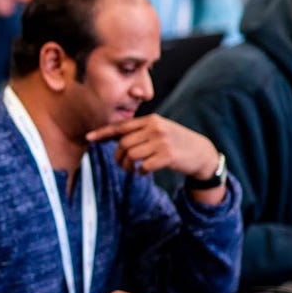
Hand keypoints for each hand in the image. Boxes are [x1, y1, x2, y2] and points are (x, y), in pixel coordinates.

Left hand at [86, 114, 219, 180]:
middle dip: (118, 157)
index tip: (89, 137)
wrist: (202, 153)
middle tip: (123, 164)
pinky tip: (144, 171)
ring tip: (133, 169)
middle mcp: (156, 128)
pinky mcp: (168, 156)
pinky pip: (143, 166)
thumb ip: (138, 132)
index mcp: (151, 120)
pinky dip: (140, 171)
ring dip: (128, 166)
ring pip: (131, 155)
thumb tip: (111, 137)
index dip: (103, 133)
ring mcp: (162, 142)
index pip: (122, 126)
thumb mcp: (158, 130)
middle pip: (123, 144)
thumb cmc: (175, 142)